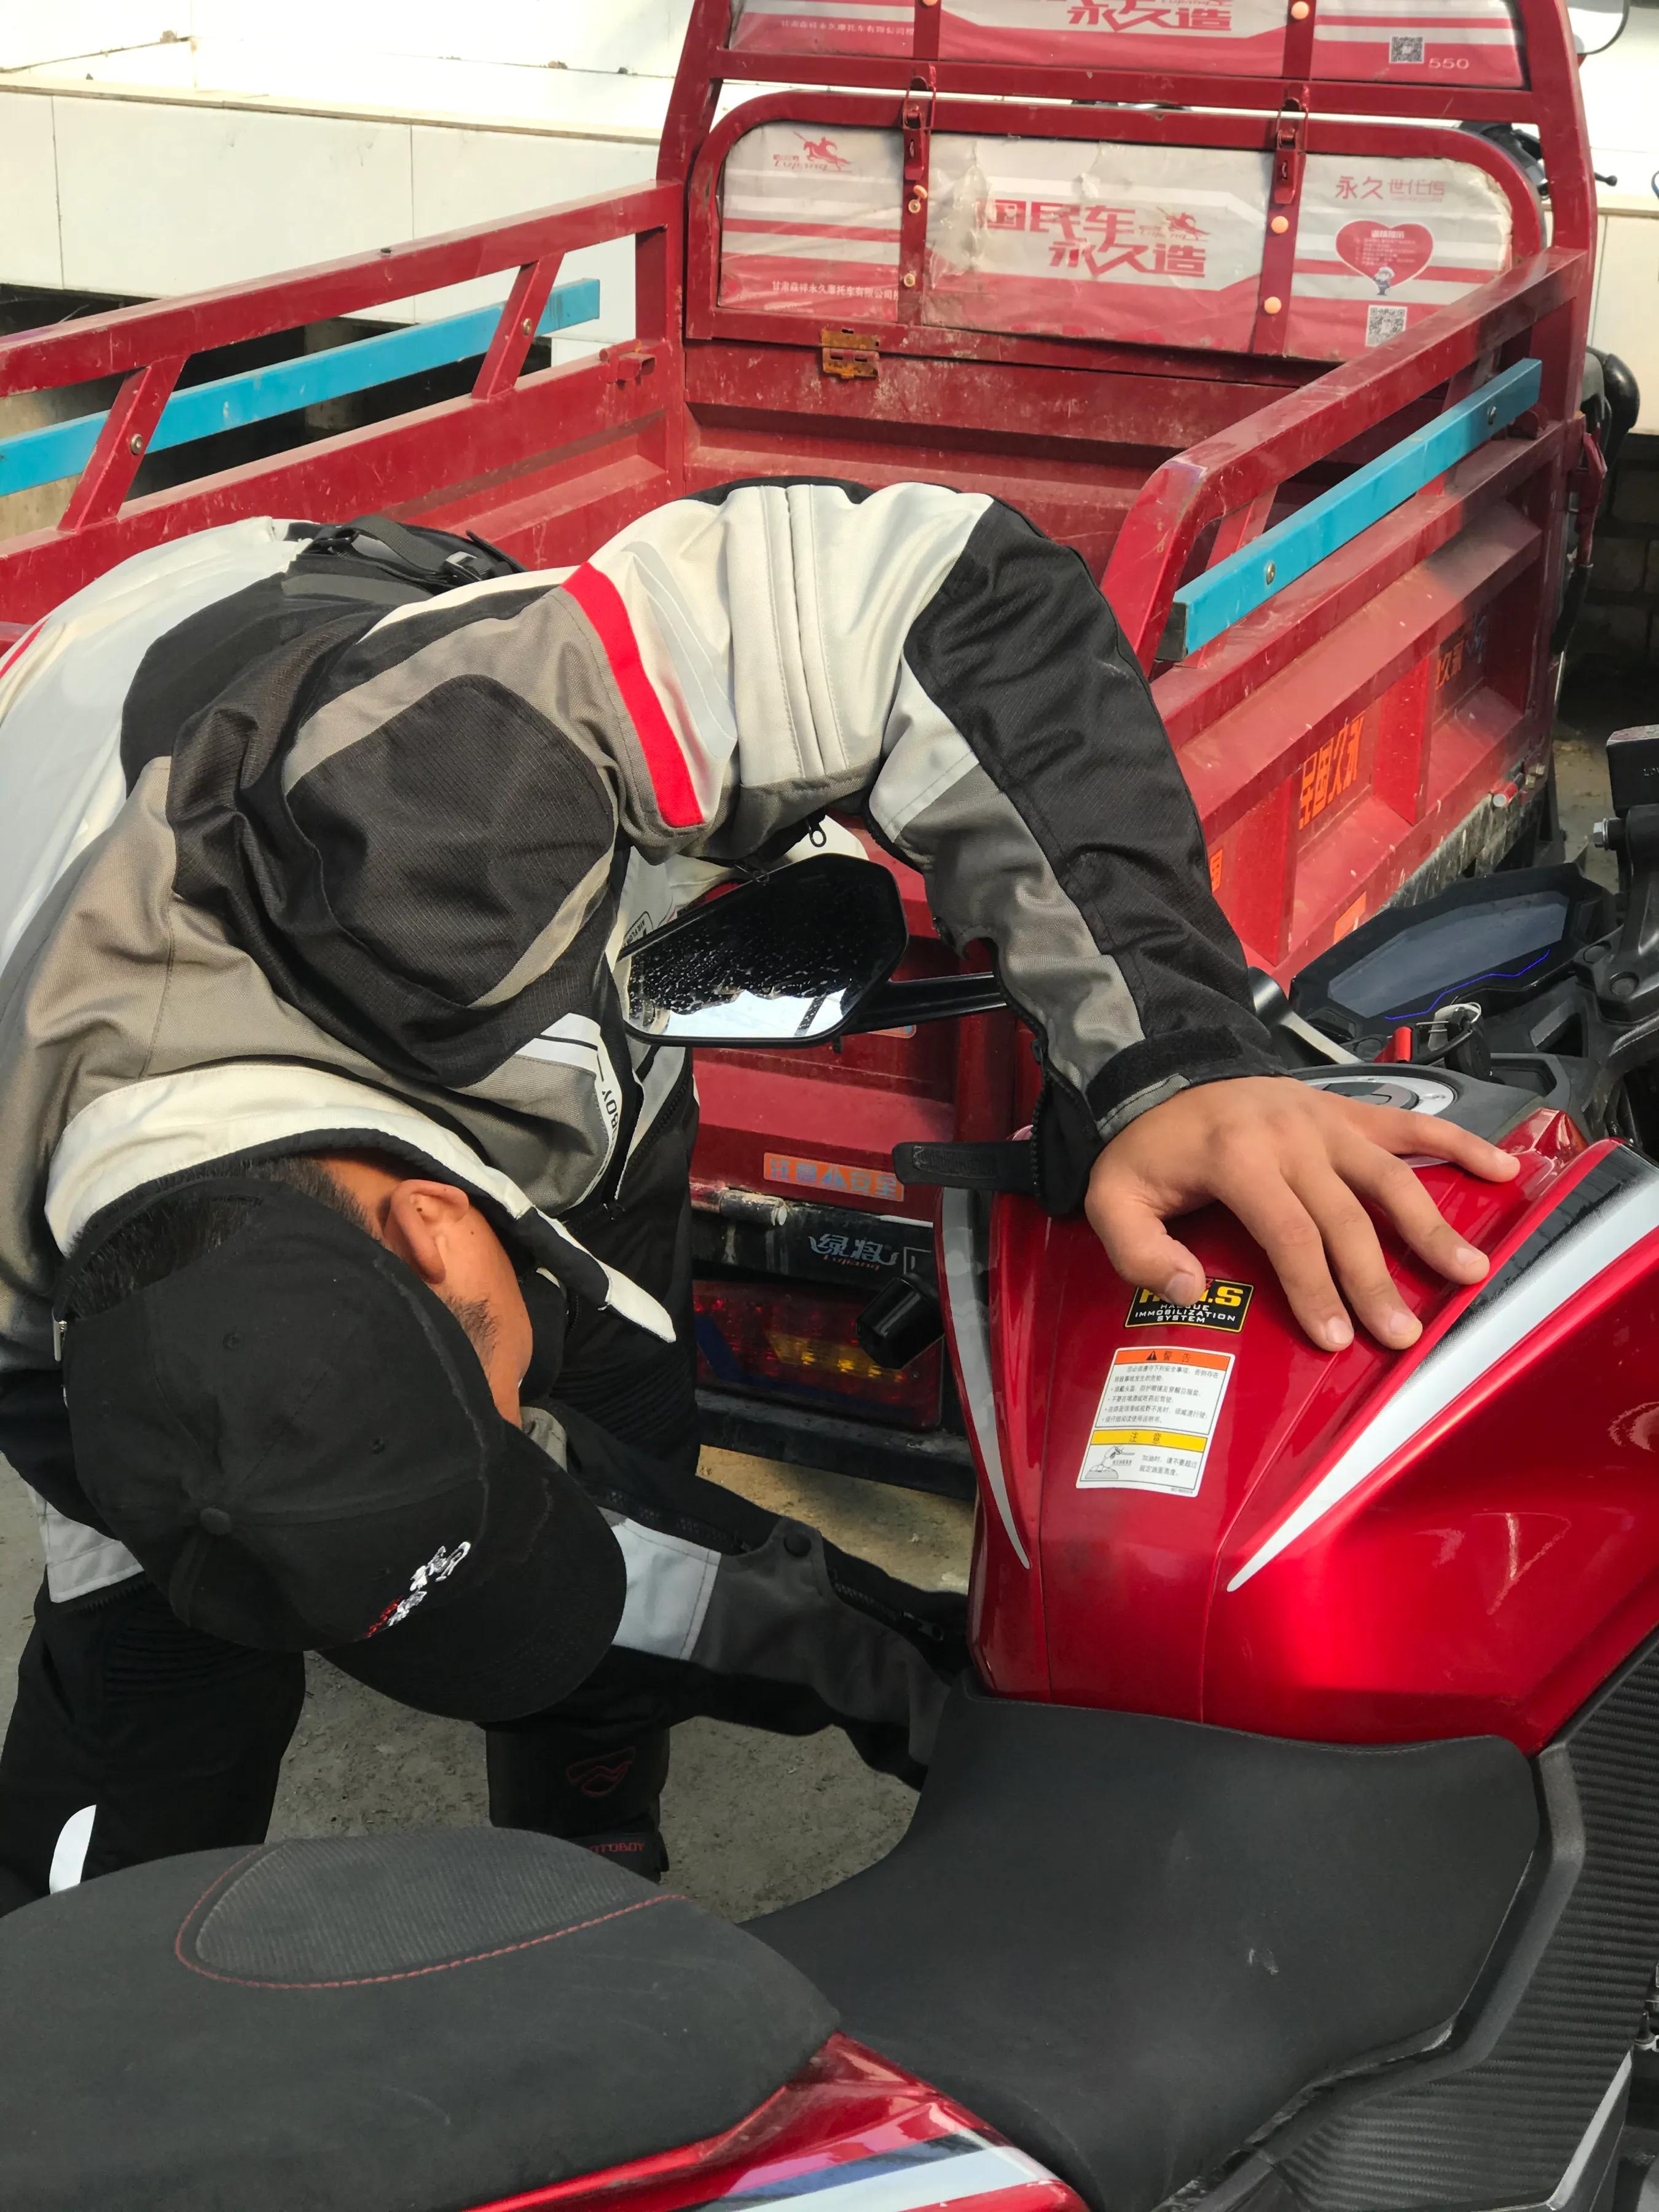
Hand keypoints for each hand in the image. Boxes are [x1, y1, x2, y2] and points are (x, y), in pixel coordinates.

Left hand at [1084, 1077, 1520, 1351]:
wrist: (1162, 1070)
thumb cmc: (1144, 1149)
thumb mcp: (1112, 1199)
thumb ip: (1138, 1251)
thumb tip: (1190, 1291)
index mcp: (1237, 1159)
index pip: (1289, 1235)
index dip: (1315, 1289)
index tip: (1336, 1341)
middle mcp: (1291, 1135)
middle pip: (1346, 1219)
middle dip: (1377, 1282)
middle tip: (1405, 1336)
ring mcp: (1326, 1119)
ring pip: (1390, 1177)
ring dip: (1433, 1225)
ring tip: (1470, 1272)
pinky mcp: (1346, 1110)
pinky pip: (1411, 1124)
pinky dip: (1460, 1142)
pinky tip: (1503, 1167)